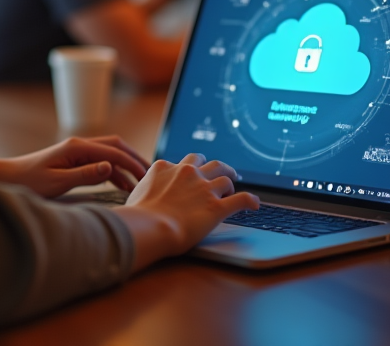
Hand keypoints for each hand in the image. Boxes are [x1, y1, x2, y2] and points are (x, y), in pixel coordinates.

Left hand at [0, 136, 149, 198]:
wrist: (9, 177)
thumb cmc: (29, 181)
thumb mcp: (57, 182)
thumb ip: (85, 175)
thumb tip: (110, 168)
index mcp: (76, 147)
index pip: (112, 152)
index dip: (131, 164)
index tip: (146, 177)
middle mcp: (79, 145)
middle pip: (115, 146)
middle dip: (134, 158)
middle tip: (150, 174)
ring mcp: (78, 151)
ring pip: (110, 153)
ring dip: (126, 165)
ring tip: (141, 182)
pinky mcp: (75, 160)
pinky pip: (100, 162)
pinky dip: (114, 171)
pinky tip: (122, 184)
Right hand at [113, 153, 259, 271]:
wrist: (150, 226)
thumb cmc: (137, 216)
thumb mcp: (134, 194)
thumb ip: (143, 189)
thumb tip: (140, 196)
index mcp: (166, 168)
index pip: (182, 162)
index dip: (189, 169)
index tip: (192, 174)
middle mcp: (187, 173)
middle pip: (207, 162)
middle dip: (215, 165)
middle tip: (221, 171)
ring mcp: (204, 188)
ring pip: (225, 176)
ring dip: (231, 180)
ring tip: (235, 185)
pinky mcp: (217, 206)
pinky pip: (242, 200)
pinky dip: (250, 201)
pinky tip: (255, 204)